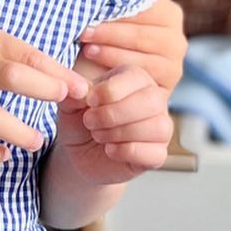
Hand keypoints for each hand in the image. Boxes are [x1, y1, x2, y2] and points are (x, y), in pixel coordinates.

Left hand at [53, 65, 172, 186]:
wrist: (79, 152)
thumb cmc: (79, 121)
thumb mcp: (70, 104)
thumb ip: (74, 93)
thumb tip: (81, 89)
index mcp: (134, 78)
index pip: (135, 76)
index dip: (107, 91)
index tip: (89, 102)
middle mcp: (154, 100)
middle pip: (152, 100)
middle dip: (114, 113)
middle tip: (90, 122)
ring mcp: (160, 128)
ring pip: (159, 127)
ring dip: (120, 133)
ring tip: (99, 135)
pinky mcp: (158, 154)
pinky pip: (156, 153)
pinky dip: (126, 152)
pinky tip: (110, 150)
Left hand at [78, 0, 185, 91]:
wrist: (111, 79)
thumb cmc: (111, 38)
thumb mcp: (118, 11)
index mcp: (170, 15)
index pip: (143, 10)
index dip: (115, 11)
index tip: (88, 11)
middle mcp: (177, 40)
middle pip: (140, 35)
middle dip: (109, 33)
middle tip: (83, 32)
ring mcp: (175, 66)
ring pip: (141, 56)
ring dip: (110, 53)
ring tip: (86, 49)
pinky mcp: (166, 87)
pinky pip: (143, 77)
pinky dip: (119, 72)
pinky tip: (99, 69)